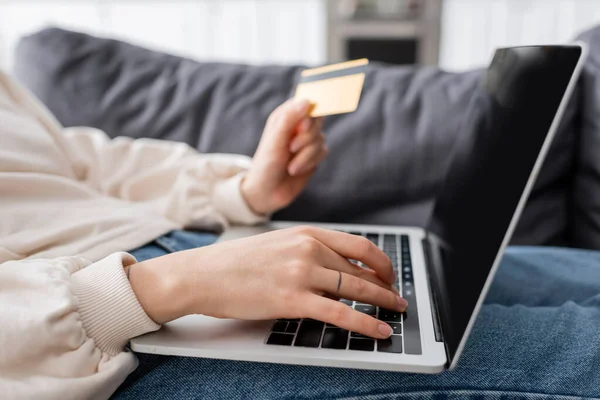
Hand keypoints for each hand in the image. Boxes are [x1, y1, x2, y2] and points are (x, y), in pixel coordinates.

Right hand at [130, 227, 406, 338]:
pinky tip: (380, 330)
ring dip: (383, 302)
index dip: (381, 262)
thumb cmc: (235, 263)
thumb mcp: (277, 246)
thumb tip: (336, 271)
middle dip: (387, 285)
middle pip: (363, 267)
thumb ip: (307, 254)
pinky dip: (365, 323)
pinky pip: (340, 312)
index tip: (389, 275)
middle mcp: (309, 248)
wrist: (202, 274)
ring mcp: (302, 272)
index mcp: (307, 233)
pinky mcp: (293, 298)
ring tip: (397, 313)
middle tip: (398, 297)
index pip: (358, 244)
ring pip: (357, 288)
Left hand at [241, 99, 326, 214]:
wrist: (267, 192)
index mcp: (285, 116)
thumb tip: (307, 101)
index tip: (302, 128)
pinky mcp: (314, 155)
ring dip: (306, 155)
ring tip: (290, 166)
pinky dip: (310, 162)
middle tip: (291, 149)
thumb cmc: (266, 164)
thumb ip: (290, 119)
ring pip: (321, 138)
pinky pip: (323, 151)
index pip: (306, 102)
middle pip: (318, 120)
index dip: (308, 115)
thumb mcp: (275, 140)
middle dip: (307, 137)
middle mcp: (297, 125)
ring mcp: (306, 140)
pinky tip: (296, 170)